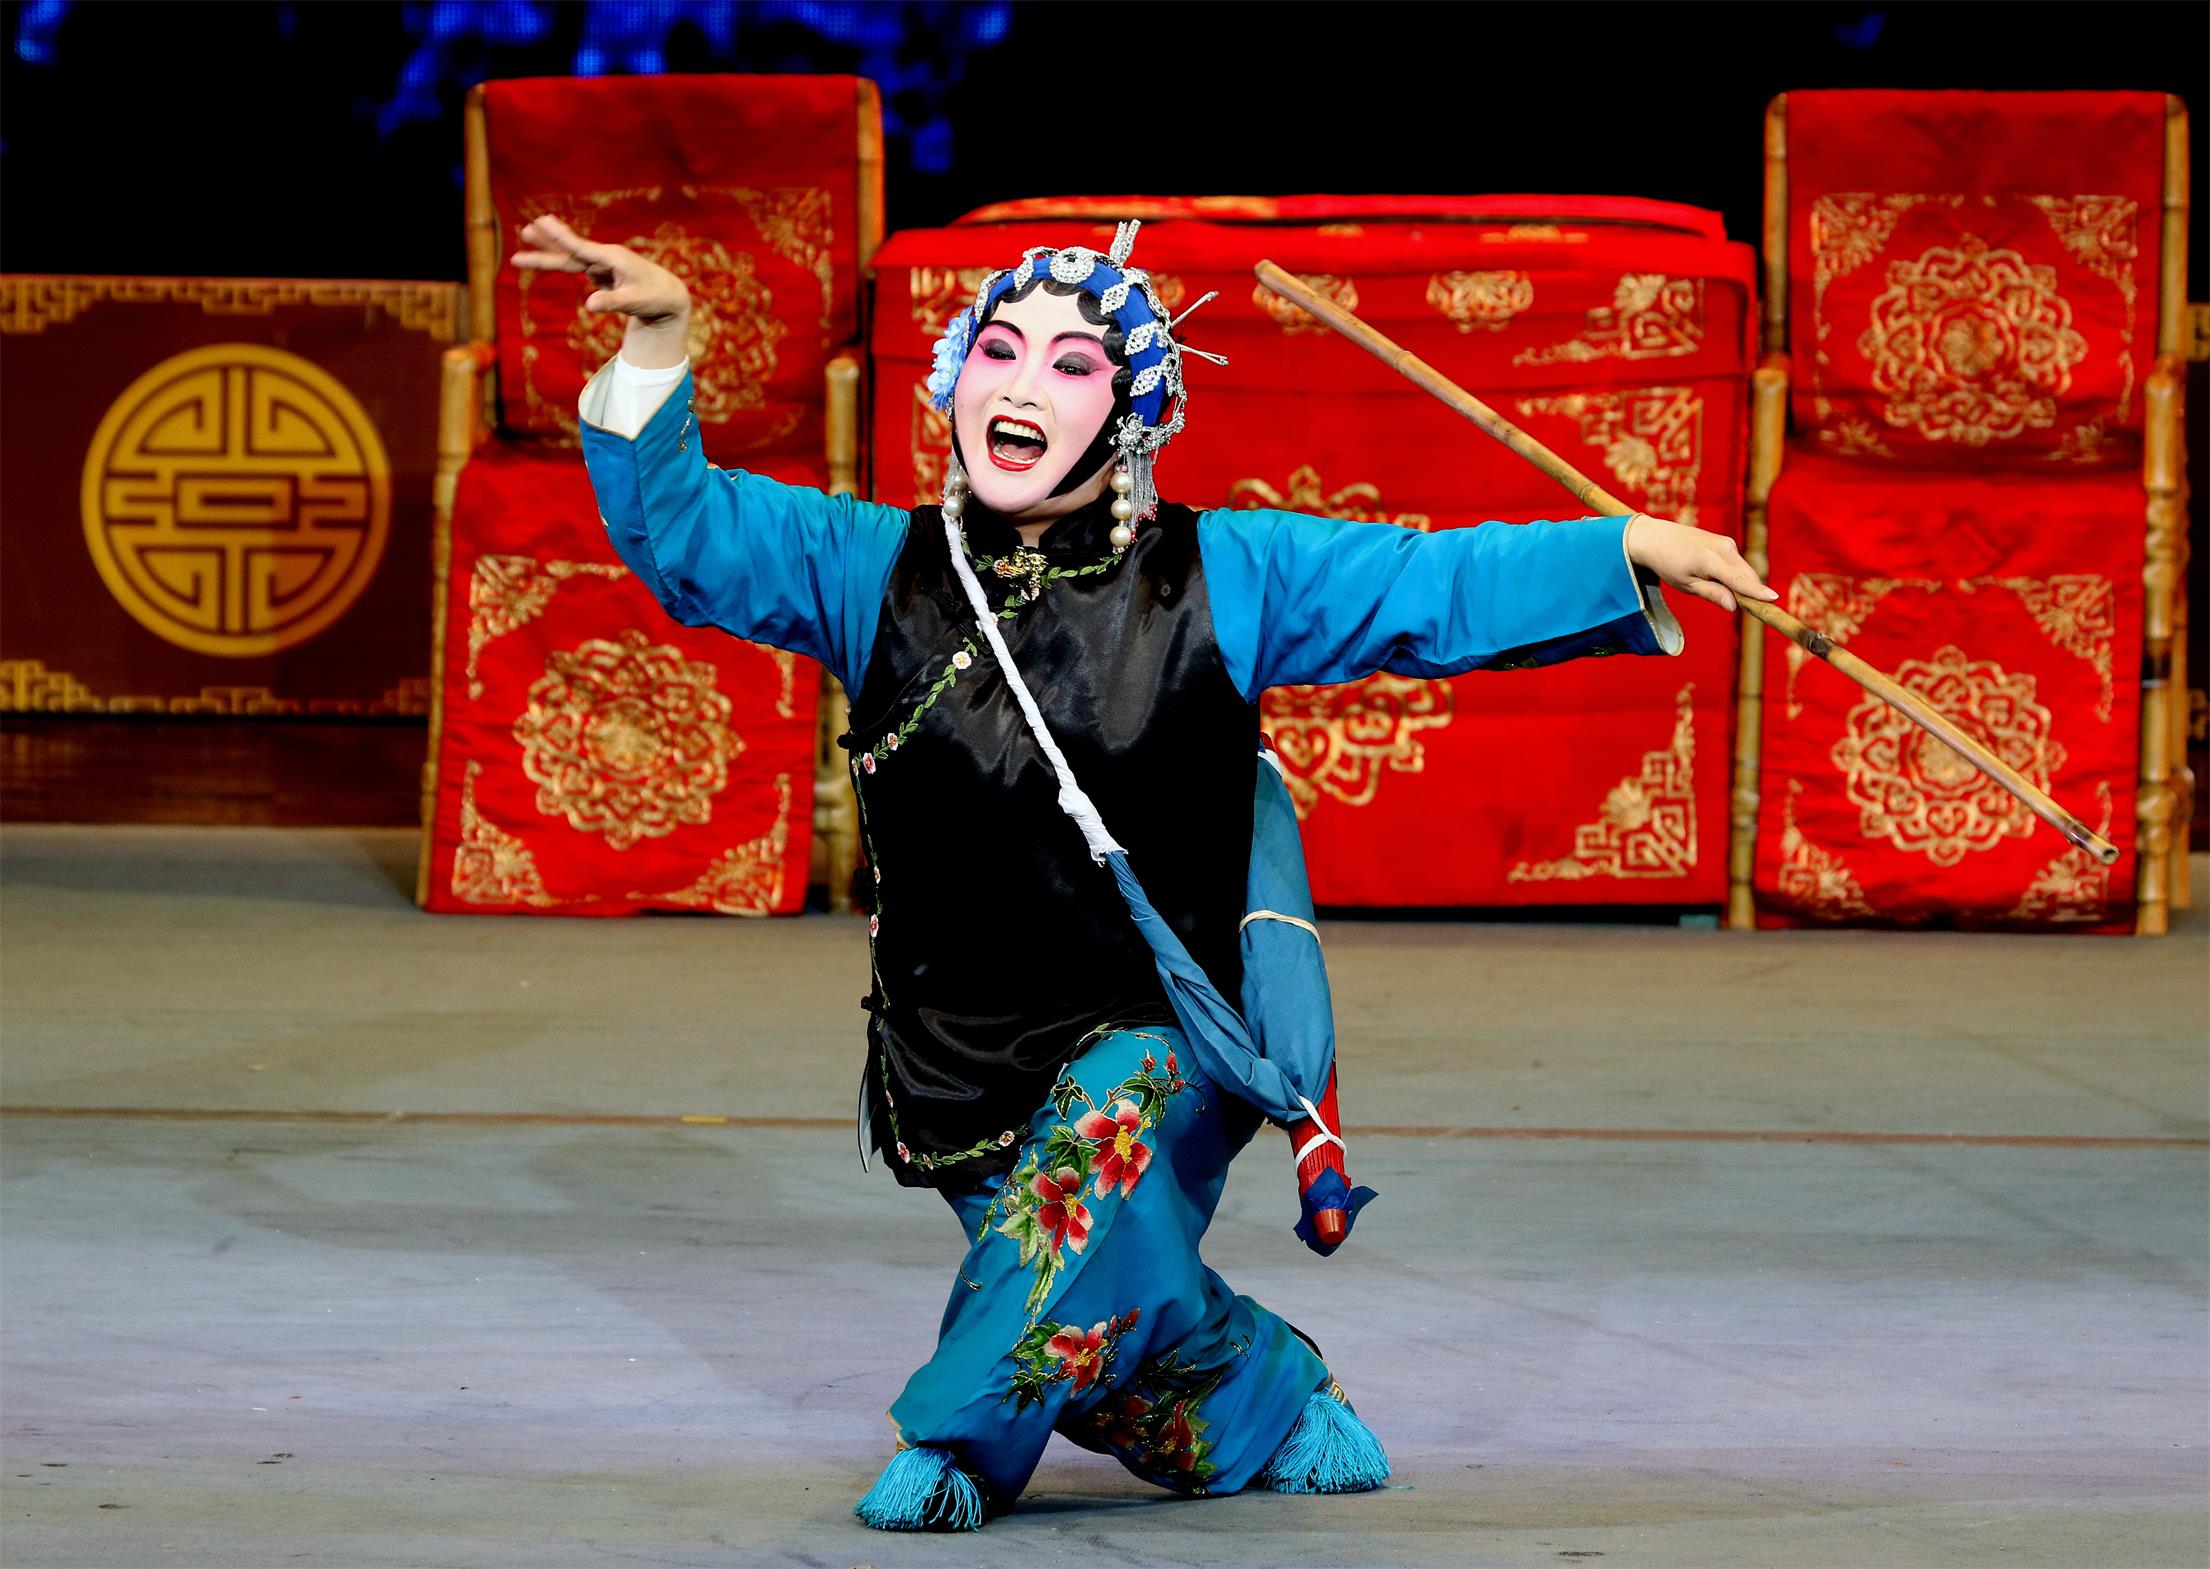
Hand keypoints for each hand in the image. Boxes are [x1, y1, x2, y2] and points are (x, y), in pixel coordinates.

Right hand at [510, 215, 691, 368]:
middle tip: (525, 230)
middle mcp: (605, 258)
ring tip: (526, 235)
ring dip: (548, 250)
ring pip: (570, 258)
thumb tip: (588, 306)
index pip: (581, 247)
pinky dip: (560, 260)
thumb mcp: (635, 302)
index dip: (561, 237)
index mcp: (613, 258)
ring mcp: (602, 266)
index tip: (543, 222)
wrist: (669, 297)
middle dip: (548, 243)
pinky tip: (542, 255)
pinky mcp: (601, 274)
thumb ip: (612, 302)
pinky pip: (576, 267)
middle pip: (570, 252)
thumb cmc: (655, 298)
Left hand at [1624, 514, 1777, 612]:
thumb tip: (1734, 606)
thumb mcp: (1686, 585)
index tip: (1773, 600)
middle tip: (1749, 611)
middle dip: (1751, 593)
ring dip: (1741, 585)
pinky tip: (1716, 578)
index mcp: (1710, 560)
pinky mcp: (1726, 542)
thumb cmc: (1668, 564)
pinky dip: (1735, 575)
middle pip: (1747, 577)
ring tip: (1715, 588)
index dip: (1757, 592)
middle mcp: (1723, 548)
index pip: (1739, 580)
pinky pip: (1737, 563)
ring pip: (1744, 570)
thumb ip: (1712, 594)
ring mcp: (1726, 543)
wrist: (1656, 538)